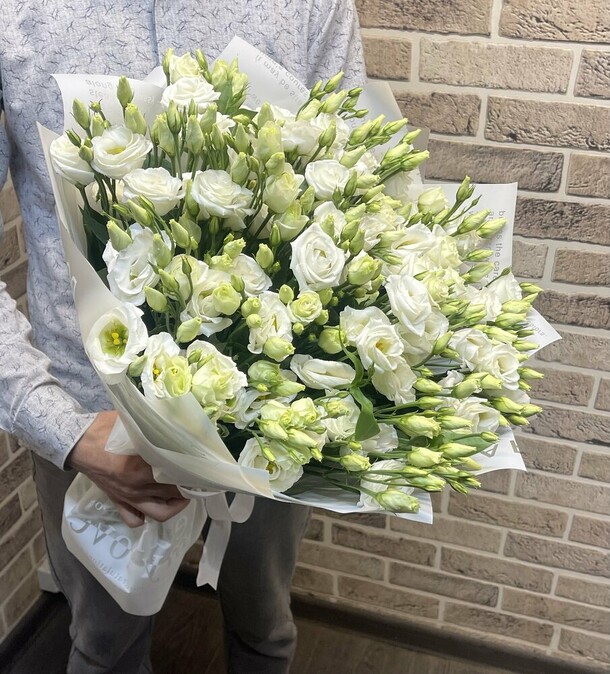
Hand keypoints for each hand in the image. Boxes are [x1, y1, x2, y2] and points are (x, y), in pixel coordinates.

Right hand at [67, 411, 188, 527]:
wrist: (77, 442)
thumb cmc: (106, 429)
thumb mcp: (135, 425)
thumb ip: (156, 431)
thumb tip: (179, 428)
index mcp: (142, 469)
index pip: (177, 477)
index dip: (194, 475)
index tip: (204, 469)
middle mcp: (137, 488)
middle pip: (173, 495)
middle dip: (189, 488)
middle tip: (197, 479)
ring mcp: (127, 498)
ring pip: (158, 513)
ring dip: (173, 506)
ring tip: (181, 495)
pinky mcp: (117, 502)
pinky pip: (134, 519)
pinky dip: (145, 517)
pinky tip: (153, 504)